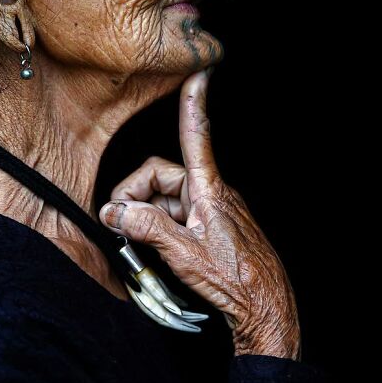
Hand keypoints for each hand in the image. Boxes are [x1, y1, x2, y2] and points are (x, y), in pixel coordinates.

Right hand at [99, 68, 300, 359]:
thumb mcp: (183, 253)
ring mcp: (213, 211)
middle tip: (120, 223)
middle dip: (136, 194)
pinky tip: (157, 250)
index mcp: (209, 190)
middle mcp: (212, 194)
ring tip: (138, 244)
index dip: (193, 103)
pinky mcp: (214, 227)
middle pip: (162, 175)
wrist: (267, 310)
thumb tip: (114, 212)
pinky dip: (161, 227)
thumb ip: (145, 227)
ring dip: (147, 216)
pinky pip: (178, 215)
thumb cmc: (235, 280)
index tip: (200, 72)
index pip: (195, 135)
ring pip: (167, 199)